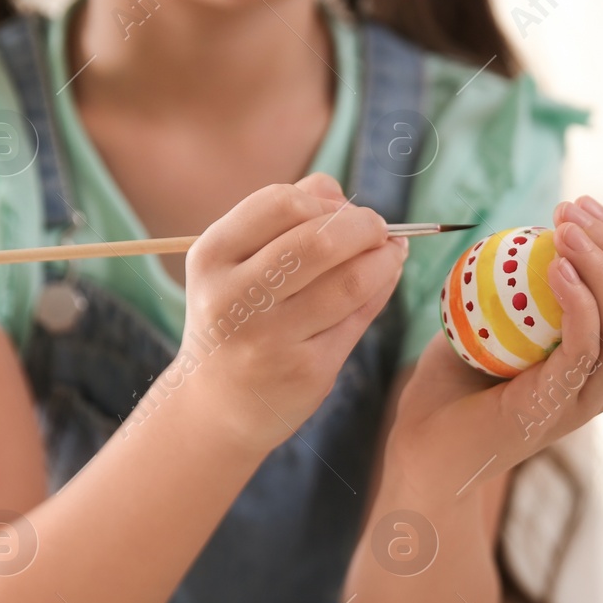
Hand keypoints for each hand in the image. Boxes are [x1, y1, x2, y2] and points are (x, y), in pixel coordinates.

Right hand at [176, 173, 406, 452]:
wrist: (217, 405)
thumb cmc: (237, 316)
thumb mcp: (235, 263)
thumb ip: (285, 219)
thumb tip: (344, 198)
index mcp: (212, 256)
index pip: (281, 202)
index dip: (326, 201)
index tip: (344, 210)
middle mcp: (235, 297)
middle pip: (321, 240)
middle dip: (365, 226)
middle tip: (380, 230)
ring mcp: (270, 338)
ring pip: (351, 280)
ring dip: (385, 258)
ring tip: (390, 253)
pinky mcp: (307, 370)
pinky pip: (360, 316)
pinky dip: (383, 288)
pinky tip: (384, 280)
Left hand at [386, 196, 602, 495]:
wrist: (423, 452)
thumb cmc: (451, 386)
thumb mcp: (487, 324)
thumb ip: (513, 288)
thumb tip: (524, 231)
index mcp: (600, 359)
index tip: (578, 204)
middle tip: (572, 208)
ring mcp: (589, 396)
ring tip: (566, 229)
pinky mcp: (562, 406)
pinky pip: (586, 348)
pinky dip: (580, 303)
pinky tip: (556, 267)